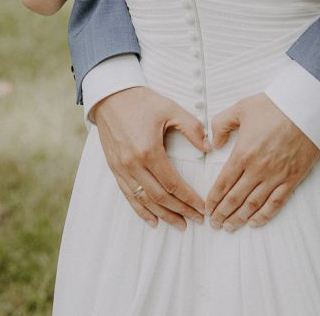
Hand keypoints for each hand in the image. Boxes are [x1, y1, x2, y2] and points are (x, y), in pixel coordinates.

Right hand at [93, 86, 208, 229]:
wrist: (111, 95)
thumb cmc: (142, 101)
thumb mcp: (171, 109)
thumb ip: (192, 128)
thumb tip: (208, 148)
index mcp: (149, 150)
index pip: (173, 183)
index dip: (189, 198)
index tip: (202, 207)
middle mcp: (133, 164)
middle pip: (159, 197)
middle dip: (180, 211)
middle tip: (197, 220)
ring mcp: (121, 168)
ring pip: (144, 200)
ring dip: (162, 215)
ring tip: (179, 224)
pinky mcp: (114, 168)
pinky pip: (128, 195)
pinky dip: (140, 210)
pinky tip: (152, 220)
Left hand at [206, 93, 319, 231]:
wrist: (307, 107)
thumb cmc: (274, 106)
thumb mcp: (241, 108)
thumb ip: (221, 124)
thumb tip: (213, 144)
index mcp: (243, 153)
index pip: (223, 183)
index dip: (213, 199)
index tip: (207, 208)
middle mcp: (257, 169)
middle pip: (235, 198)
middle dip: (222, 214)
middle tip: (214, 224)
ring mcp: (275, 176)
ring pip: (253, 205)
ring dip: (239, 218)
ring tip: (229, 227)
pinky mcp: (292, 179)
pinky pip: (276, 203)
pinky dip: (264, 216)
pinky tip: (255, 223)